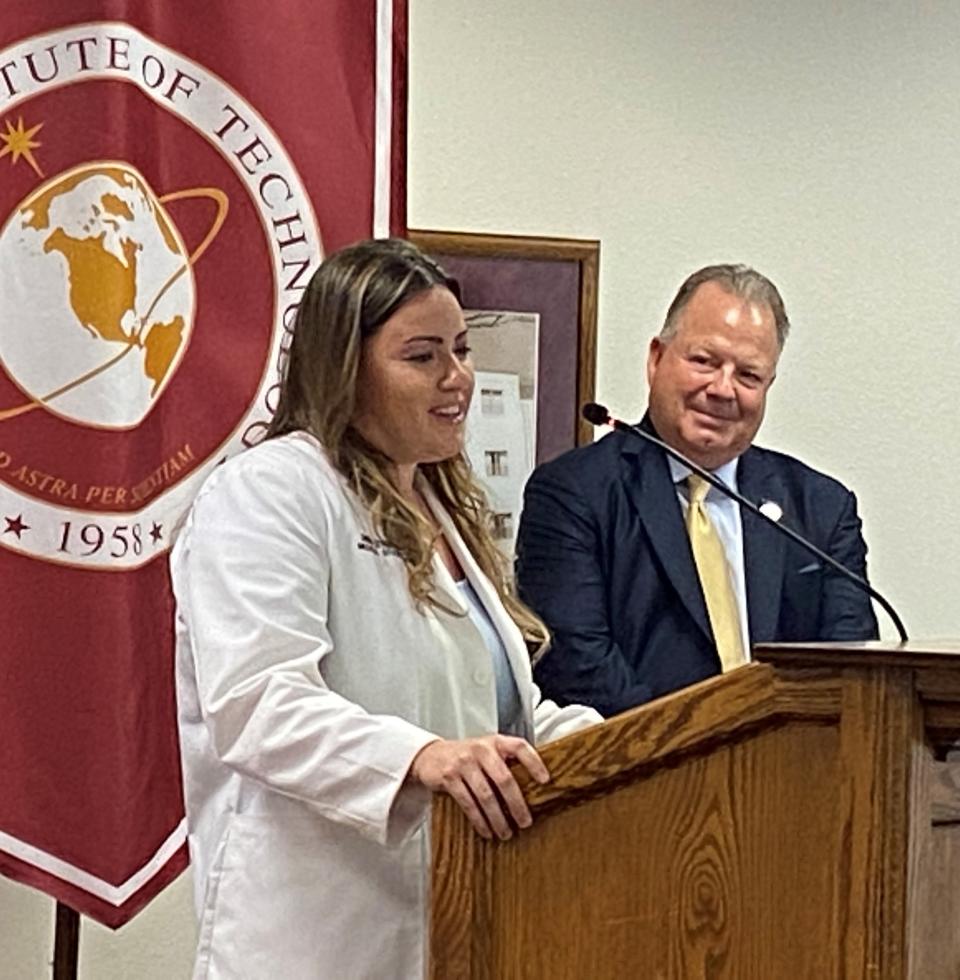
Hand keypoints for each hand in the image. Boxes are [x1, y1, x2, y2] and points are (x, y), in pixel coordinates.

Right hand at [409, 735, 549, 839]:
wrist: (431, 756)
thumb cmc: (467, 757)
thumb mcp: (487, 752)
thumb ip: (505, 763)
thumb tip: (533, 790)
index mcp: (495, 742)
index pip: (520, 747)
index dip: (534, 762)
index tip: (545, 781)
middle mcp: (481, 749)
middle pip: (504, 779)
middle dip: (517, 804)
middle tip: (526, 822)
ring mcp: (464, 762)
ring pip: (486, 795)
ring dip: (498, 818)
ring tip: (506, 833)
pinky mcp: (449, 777)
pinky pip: (468, 803)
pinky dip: (479, 820)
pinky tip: (486, 831)